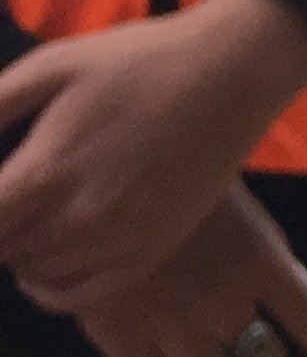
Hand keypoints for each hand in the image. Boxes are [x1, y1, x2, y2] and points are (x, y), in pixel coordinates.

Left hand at [0, 0, 306, 310]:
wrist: (233, 71)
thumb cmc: (138, 61)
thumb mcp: (52, 66)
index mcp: (47, 170)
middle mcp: (81, 217)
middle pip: (1, 249)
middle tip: (11, 195)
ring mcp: (121, 239)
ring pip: (33, 273)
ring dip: (18, 249)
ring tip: (28, 214)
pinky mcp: (151, 250)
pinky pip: (79, 296)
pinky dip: (50, 286)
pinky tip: (45, 260)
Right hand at [68, 180, 306, 356]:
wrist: (98, 179)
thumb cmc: (177, 182)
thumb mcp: (239, 212)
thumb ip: (268, 259)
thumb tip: (296, 292)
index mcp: (262, 265)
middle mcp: (225, 304)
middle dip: (252, 352)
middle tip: (236, 337)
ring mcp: (172, 326)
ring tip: (188, 341)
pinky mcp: (120, 337)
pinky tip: (149, 351)